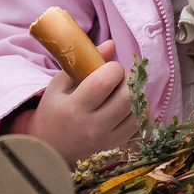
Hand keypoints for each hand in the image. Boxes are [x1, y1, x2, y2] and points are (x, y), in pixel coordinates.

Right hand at [5, 38, 137, 161]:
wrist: (51, 149)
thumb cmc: (53, 112)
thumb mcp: (59, 85)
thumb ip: (83, 63)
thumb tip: (111, 44)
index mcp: (75, 107)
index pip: (106, 81)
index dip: (113, 68)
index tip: (107, 69)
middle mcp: (93, 126)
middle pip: (127, 96)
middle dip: (127, 81)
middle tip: (118, 81)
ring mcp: (107, 140)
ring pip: (139, 111)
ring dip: (136, 96)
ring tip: (122, 94)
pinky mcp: (117, 147)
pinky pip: (142, 127)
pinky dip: (140, 114)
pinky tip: (129, 109)